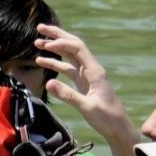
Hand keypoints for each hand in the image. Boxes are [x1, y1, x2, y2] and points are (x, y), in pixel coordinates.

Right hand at [34, 24, 131, 141]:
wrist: (118, 128)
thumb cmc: (107, 118)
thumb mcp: (87, 107)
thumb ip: (68, 95)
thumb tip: (48, 82)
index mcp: (95, 71)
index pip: (77, 48)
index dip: (62, 42)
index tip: (46, 44)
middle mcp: (91, 69)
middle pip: (73, 46)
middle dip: (57, 35)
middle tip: (40, 27)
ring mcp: (87, 75)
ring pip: (69, 56)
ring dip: (54, 48)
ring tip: (37, 43)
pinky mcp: (83, 83)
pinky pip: (67, 68)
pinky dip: (55, 63)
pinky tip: (42, 61)